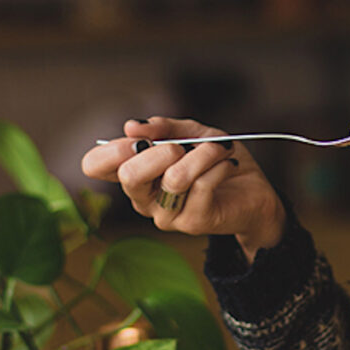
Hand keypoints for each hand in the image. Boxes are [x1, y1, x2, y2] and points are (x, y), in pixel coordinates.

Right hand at [81, 117, 285, 261]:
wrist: (254, 191)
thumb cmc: (217, 161)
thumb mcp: (192, 133)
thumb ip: (164, 127)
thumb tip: (132, 126)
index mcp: (135, 174)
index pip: (94, 166)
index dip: (111, 148)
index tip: (139, 137)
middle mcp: (143, 199)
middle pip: (129, 175)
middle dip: (160, 150)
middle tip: (183, 146)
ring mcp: (166, 215)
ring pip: (174, 178)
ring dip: (203, 154)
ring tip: (220, 148)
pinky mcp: (193, 223)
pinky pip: (202, 185)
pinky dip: (219, 165)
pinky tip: (228, 163)